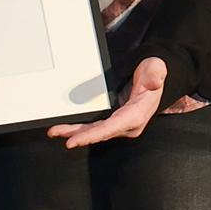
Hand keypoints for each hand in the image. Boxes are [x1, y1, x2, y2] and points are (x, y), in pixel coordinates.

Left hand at [51, 57, 168, 148]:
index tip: (74, 140)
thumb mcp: (155, 68)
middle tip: (55, 132)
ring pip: (95, 131)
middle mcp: (128, 123)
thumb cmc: (153, 73)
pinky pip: (96, 127)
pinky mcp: (114, 121)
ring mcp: (121, 124)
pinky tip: (67, 129)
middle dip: (77, 134)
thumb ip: (155, 75)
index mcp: (137, 115)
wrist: (154, 76)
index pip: (111, 127)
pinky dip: (81, 129)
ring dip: (76, 132)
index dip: (91, 135)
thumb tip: (154, 82)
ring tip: (55, 131)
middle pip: (99, 132)